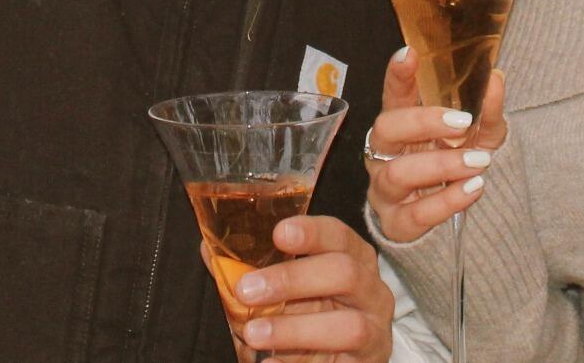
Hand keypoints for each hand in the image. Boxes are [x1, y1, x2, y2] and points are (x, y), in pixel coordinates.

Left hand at [224, 213, 392, 361]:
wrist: (347, 357)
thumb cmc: (316, 310)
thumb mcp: (292, 286)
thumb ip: (256, 268)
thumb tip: (209, 250)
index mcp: (355, 258)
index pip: (339, 235)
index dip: (312, 231)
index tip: (278, 234)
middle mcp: (372, 291)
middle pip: (344, 273)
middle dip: (293, 279)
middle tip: (247, 290)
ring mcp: (374, 331)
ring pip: (348, 326)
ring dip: (296, 330)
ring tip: (254, 334)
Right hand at [364, 46, 506, 246]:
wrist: (454, 224)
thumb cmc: (458, 168)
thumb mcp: (480, 138)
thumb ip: (487, 111)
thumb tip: (496, 78)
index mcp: (402, 127)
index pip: (393, 95)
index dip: (396, 75)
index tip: (409, 54)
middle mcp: (385, 155)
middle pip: (386, 129)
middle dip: (422, 122)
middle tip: (462, 122)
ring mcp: (386, 191)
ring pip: (398, 174)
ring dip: (440, 166)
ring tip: (478, 163)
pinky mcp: (396, 225)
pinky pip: (415, 214)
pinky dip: (446, 201)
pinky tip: (473, 190)